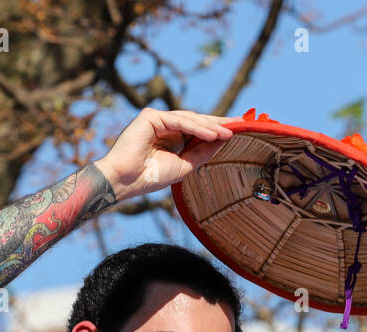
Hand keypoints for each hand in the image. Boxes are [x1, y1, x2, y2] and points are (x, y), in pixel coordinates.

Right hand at [94, 108, 238, 202]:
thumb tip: (224, 140)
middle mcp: (165, 125)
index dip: (218, 129)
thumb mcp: (185, 165)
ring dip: (211, 127)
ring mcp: (157, 118)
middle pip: (198, 121)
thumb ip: (202, 152)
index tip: (239, 130)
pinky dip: (197, 127)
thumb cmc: (150, 177)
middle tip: (242, 122)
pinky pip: (179, 121)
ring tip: (230, 133)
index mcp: (172, 137)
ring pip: (190, 120)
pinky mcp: (151, 116)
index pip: (199, 130)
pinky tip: (213, 135)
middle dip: (220, 122)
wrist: (125, 181)